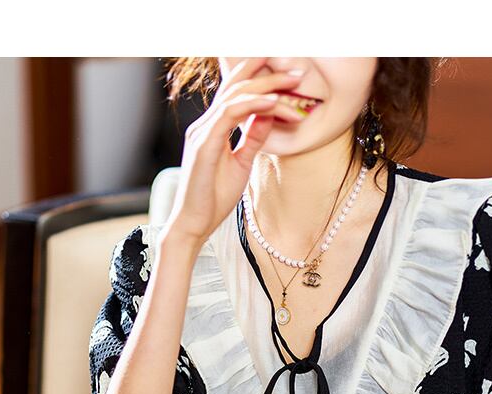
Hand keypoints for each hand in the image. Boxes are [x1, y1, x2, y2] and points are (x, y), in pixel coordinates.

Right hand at [160, 58, 309, 251]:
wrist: (193, 225)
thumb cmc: (213, 199)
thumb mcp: (241, 163)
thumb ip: (253, 138)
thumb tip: (268, 114)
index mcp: (212, 128)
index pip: (235, 92)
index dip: (260, 77)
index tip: (289, 76)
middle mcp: (204, 124)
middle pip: (236, 85)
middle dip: (268, 73)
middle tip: (298, 70)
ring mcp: (202, 132)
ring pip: (235, 95)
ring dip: (267, 86)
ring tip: (293, 82)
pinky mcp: (204, 145)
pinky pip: (230, 114)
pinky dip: (253, 105)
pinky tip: (274, 102)